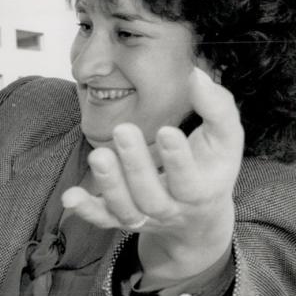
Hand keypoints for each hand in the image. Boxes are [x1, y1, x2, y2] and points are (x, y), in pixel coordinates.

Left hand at [62, 70, 241, 282]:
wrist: (198, 216)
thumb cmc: (212, 166)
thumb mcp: (226, 139)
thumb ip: (217, 108)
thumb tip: (196, 75)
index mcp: (201, 191)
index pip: (189, 180)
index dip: (178, 159)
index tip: (166, 130)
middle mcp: (171, 209)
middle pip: (151, 196)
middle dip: (136, 165)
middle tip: (123, 129)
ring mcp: (144, 218)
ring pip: (125, 208)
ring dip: (110, 184)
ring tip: (99, 155)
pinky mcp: (121, 220)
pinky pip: (102, 219)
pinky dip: (86, 209)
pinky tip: (69, 196)